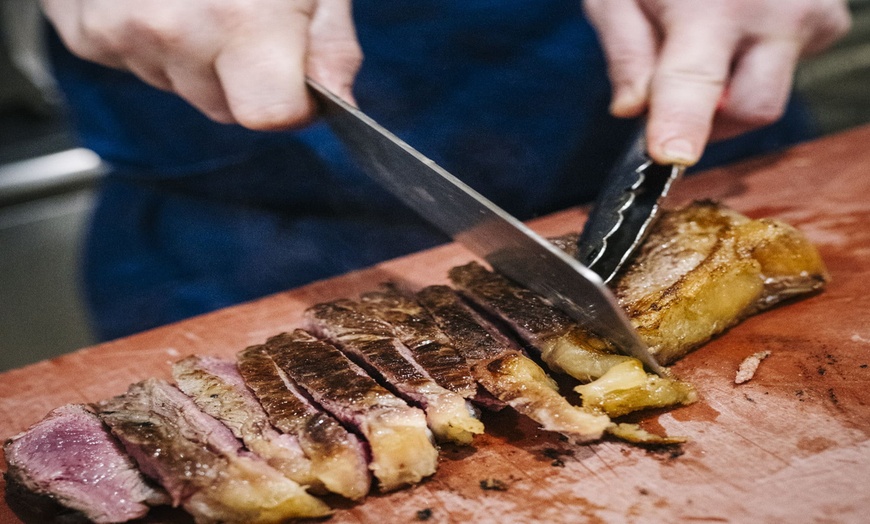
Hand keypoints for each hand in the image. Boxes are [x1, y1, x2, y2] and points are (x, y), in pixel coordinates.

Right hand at [40, 0, 361, 129]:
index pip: (268, 114)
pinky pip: (137, 64)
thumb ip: (329, 39)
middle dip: (242, 75)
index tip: (296, 77)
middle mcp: (172, 30)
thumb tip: (336, 96)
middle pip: (225, 107)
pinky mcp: (85, 30)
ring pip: (181, 86)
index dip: (291, 103)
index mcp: (237, 19)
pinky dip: (152, 40)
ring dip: (196, 55)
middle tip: (240, 12)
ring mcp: (119, 31)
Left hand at [583, 0, 850, 164]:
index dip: (681, 124)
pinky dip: (758, 63)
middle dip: (712, 121)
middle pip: (752, 110)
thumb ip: (627, 53)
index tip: (673, 156)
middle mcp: (773, 13)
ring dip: (733, 92)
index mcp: (711, 7)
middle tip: (676, 95)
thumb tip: (633, 110)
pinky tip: (741, 27)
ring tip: (708, 44)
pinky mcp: (828, 19)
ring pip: (772, 95)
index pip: (694, 82)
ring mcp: (810, 15)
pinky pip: (791, 68)